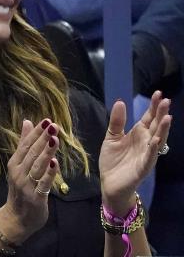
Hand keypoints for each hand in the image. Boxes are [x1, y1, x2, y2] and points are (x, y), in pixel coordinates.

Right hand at [0, 118, 60, 244]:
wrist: (17, 218)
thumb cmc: (20, 189)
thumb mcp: (19, 166)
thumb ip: (24, 144)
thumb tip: (27, 122)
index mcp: (14, 163)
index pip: (25, 145)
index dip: (36, 133)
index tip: (46, 121)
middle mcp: (18, 172)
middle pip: (31, 153)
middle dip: (42, 139)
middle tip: (53, 125)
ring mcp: (26, 185)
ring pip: (37, 166)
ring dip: (46, 152)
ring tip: (55, 139)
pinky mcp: (35, 197)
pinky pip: (43, 183)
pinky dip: (49, 173)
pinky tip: (55, 163)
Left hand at [99, 90, 171, 213]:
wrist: (110, 183)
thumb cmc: (113, 160)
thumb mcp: (112, 137)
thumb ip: (117, 121)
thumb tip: (120, 101)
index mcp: (138, 134)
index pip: (148, 117)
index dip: (153, 106)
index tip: (158, 93)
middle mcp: (145, 142)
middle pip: (155, 125)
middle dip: (161, 114)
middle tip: (166, 100)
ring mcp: (146, 154)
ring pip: (157, 140)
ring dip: (162, 129)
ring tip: (167, 117)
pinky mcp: (143, 167)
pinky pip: (150, 156)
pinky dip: (153, 148)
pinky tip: (155, 139)